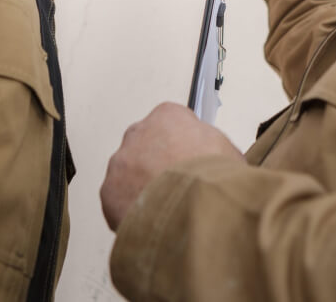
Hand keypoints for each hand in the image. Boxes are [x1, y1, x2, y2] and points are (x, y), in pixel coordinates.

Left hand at [100, 102, 244, 230]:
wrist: (194, 206)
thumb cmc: (212, 175)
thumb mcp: (227, 150)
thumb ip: (210, 147)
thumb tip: (211, 161)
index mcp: (168, 115)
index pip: (171, 124)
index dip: (182, 145)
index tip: (188, 160)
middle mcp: (139, 132)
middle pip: (146, 146)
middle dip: (157, 164)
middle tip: (175, 186)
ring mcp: (121, 161)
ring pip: (129, 174)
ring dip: (142, 188)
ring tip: (166, 209)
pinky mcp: (108, 191)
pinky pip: (118, 201)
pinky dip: (130, 211)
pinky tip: (151, 221)